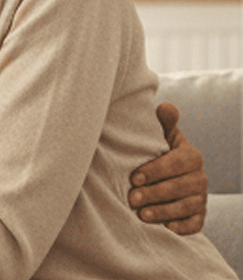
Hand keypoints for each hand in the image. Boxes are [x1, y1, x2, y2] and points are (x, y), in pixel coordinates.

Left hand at [130, 100, 209, 233]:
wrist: (168, 172)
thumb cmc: (159, 149)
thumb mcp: (162, 134)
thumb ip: (163, 122)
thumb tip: (166, 107)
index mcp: (191, 156)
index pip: (176, 163)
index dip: (156, 171)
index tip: (133, 177)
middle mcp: (200, 177)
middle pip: (180, 187)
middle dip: (155, 194)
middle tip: (132, 199)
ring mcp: (201, 197)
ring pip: (186, 207)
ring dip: (164, 212)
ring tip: (142, 215)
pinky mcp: (199, 215)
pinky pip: (196, 224)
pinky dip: (183, 227)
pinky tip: (167, 228)